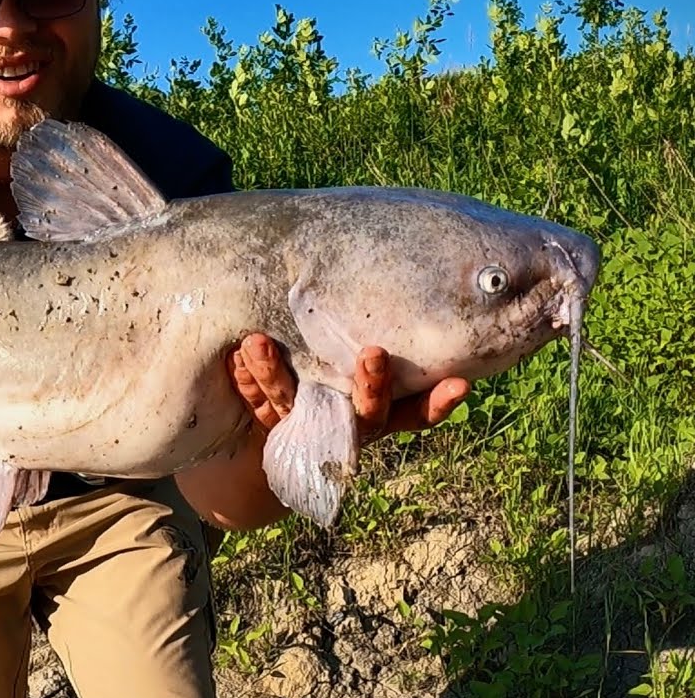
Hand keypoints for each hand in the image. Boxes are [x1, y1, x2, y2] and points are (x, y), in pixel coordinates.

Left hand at [228, 333, 469, 439]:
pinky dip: (250, 382)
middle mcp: (350, 425)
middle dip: (372, 383)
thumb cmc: (341, 375)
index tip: (461, 384)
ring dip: (277, 374)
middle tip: (373, 352)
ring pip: (297, 405)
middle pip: (368, 413)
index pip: (418, 414)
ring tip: (257, 342)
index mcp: (381, 412)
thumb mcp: (359, 360)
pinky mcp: (276, 428)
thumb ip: (374, 333)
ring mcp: (312, 428)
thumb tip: (420, 263)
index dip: (440, 404)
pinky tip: (235, 359)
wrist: (288, 434)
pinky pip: (261, 408)